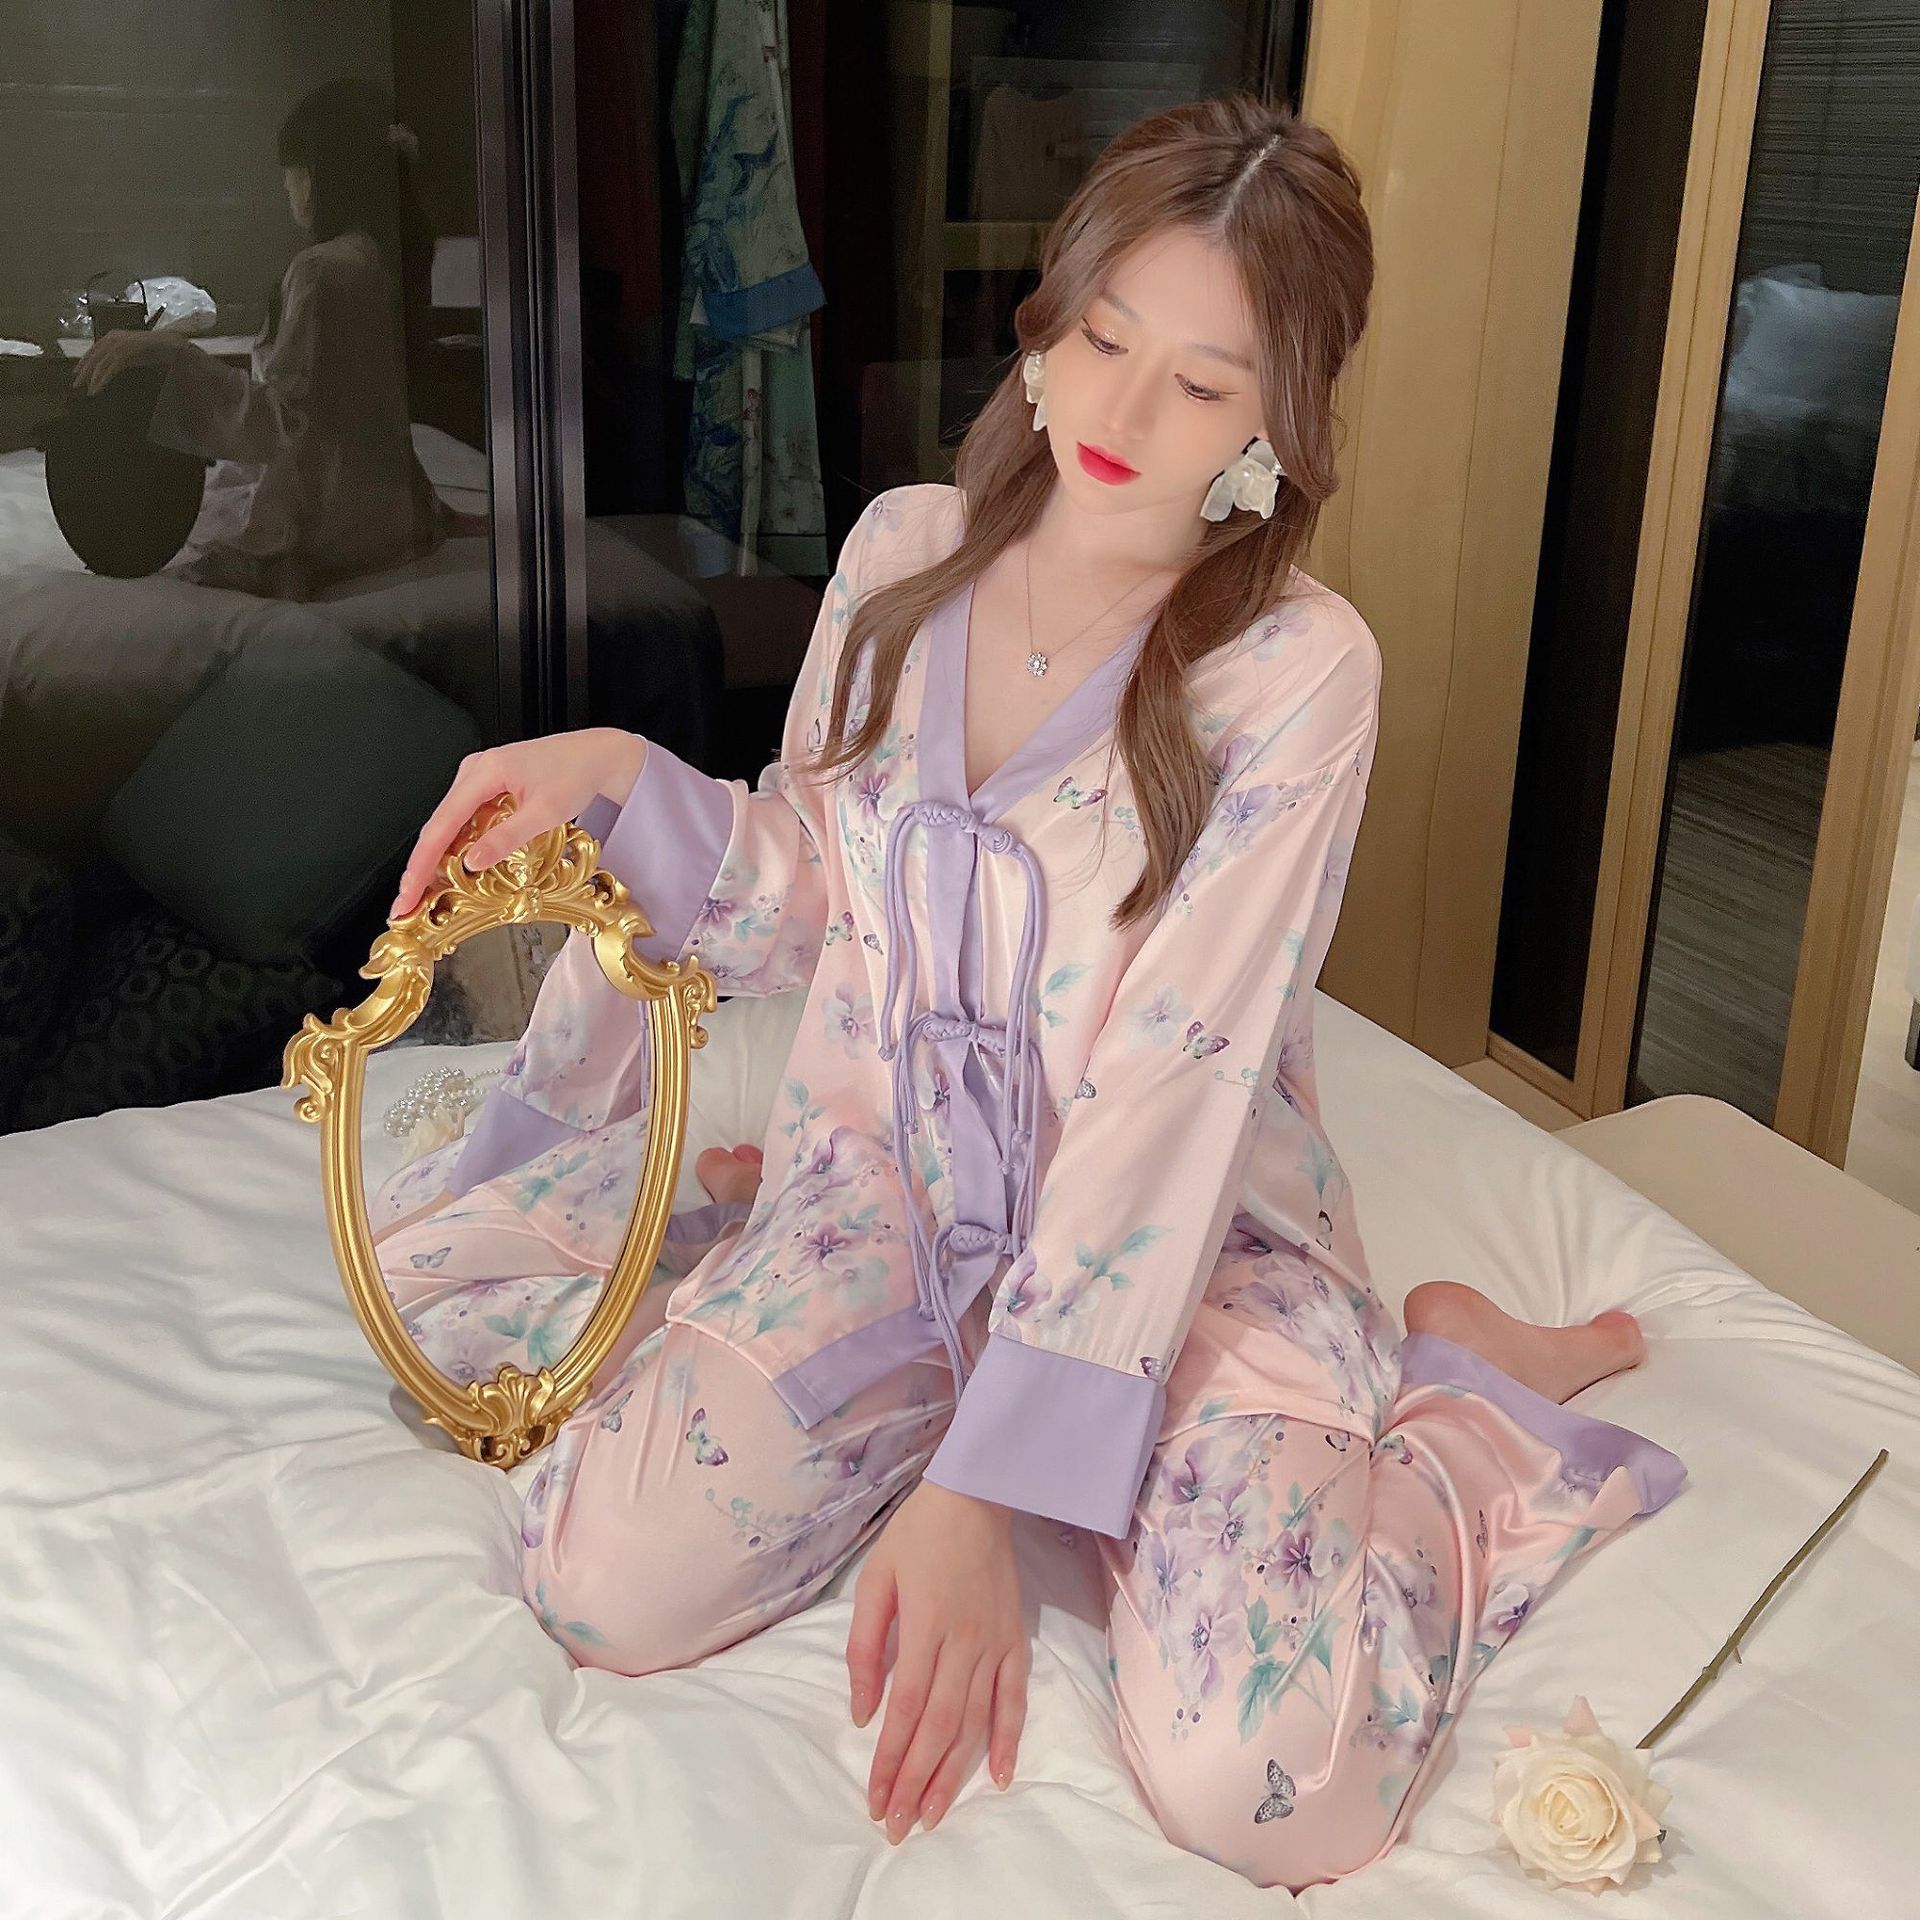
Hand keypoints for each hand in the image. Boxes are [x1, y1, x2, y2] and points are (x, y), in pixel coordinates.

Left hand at [71, 326, 188, 396]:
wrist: (173, 346)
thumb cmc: (158, 350)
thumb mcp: (134, 354)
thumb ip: (122, 358)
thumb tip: (111, 368)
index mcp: (113, 336)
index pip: (93, 350)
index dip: (84, 362)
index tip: (77, 374)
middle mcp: (113, 337)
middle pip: (94, 356)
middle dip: (84, 372)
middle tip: (76, 385)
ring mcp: (120, 344)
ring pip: (100, 363)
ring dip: (93, 378)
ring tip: (89, 391)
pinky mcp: (127, 352)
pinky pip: (111, 367)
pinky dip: (103, 379)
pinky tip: (99, 387)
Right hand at [387, 728, 647, 918]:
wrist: (595, 755)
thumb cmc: (576, 775)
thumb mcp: (546, 812)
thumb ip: (506, 837)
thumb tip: (471, 862)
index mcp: (484, 772)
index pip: (442, 824)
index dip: (421, 863)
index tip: (408, 892)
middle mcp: (474, 771)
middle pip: (437, 824)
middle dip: (420, 867)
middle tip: (406, 903)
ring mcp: (478, 777)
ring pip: (449, 823)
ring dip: (436, 858)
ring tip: (423, 893)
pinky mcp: (486, 785)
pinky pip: (463, 818)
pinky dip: (455, 844)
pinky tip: (449, 868)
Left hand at [848, 1478, 1029, 1842]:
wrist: (976, 1494)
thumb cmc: (916, 1535)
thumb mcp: (875, 1581)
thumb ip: (865, 1647)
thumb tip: (863, 1713)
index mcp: (925, 1626)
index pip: (905, 1709)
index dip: (890, 1761)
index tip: (875, 1801)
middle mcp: (964, 1643)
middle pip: (940, 1727)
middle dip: (917, 1782)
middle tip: (898, 1827)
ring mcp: (995, 1643)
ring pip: (975, 1722)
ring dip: (954, 1773)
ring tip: (934, 1816)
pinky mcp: (1017, 1639)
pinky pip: (1015, 1697)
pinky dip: (1009, 1738)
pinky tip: (1001, 1776)